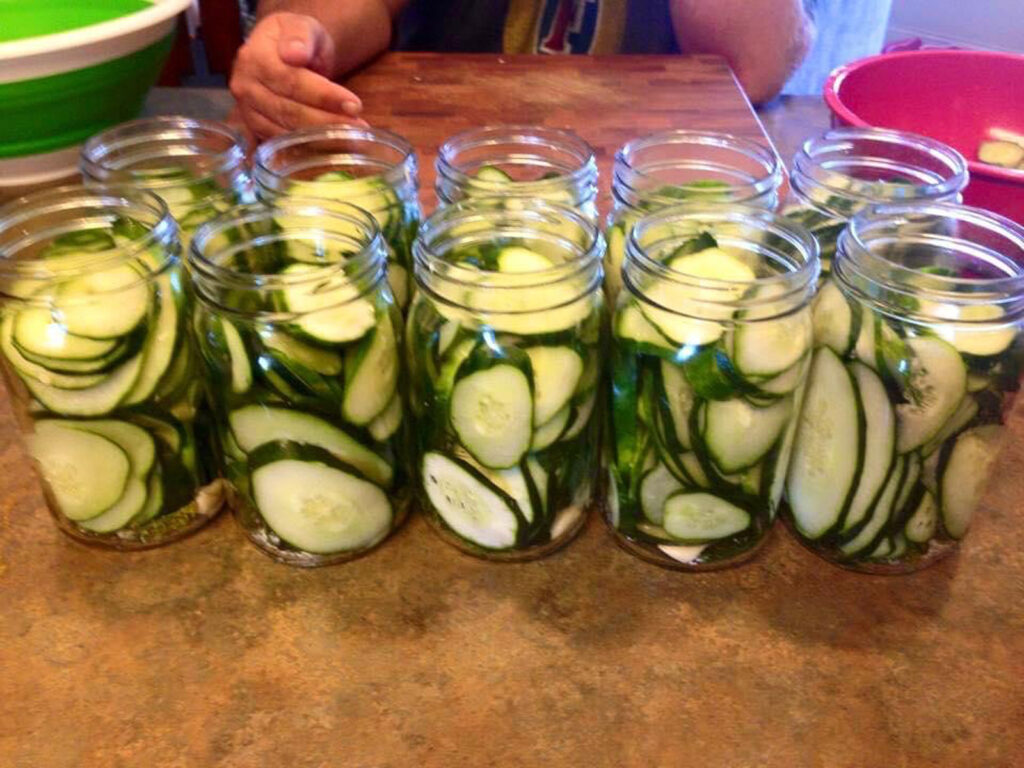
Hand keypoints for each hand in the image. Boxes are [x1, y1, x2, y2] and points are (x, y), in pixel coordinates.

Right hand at [229, 12, 367, 140]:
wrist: (283, 51)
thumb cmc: (296, 39)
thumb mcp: (302, 26)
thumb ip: (300, 36)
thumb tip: (295, 54)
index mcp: (253, 58)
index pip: (291, 81)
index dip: (323, 95)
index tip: (355, 105)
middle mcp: (245, 87)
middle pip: (289, 110)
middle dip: (327, 120)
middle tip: (359, 126)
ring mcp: (247, 111)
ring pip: (286, 130)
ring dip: (320, 138)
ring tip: (352, 137)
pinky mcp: (256, 129)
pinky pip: (282, 144)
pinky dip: (308, 147)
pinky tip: (331, 146)